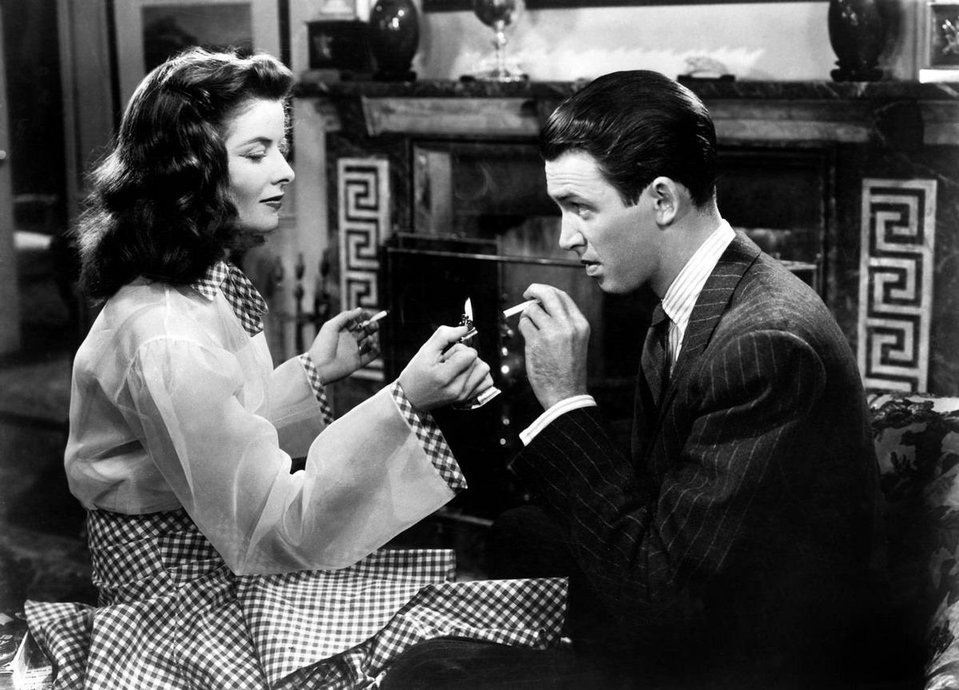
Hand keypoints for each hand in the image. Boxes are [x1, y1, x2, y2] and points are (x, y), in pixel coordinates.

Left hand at [308, 308, 378, 384]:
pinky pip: (371, 355)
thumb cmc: (322, 345)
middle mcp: (349, 340)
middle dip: (371, 325)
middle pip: (365, 330)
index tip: (369, 314)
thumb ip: (345, 316)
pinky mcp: (358, 362)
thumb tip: (360, 310)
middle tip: (373, 324)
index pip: (357, 321)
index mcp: (342, 331)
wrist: (319, 366)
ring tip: (370, 337)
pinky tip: (372, 344)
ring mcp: (354, 351)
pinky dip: (375, 349)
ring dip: (373, 337)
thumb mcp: (331, 326)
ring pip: (369, 342)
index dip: (364, 317)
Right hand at [398, 325, 493, 410]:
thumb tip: (464, 328)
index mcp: (444, 376)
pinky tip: (466, 374)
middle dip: (464, 357)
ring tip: (456, 369)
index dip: (459, 349)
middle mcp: (456, 389)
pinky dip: (479, 375)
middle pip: (478, 360)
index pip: (470, 354)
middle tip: (448, 362)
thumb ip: (445, 335)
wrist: (410, 398)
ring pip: (484, 369)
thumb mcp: (425, 351)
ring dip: (473, 365)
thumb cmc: (415, 374)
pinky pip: (486, 382)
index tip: (447, 354)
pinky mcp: (467, 398)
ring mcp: (463, 395)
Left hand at [517, 283, 589, 408]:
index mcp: (580, 324)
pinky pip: (524, 324)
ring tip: (531, 329)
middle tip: (527, 294)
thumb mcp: (576, 341)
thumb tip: (542, 304)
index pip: (562, 296)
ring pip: (532, 310)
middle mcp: (567, 326)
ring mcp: (551, 333)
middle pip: (547, 295)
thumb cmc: (568, 369)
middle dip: (534, 290)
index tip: (538, 292)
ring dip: (527, 316)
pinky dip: (523, 328)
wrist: (566, 393)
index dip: (547, 291)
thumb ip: (563, 322)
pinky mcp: (536, 342)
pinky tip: (529, 339)